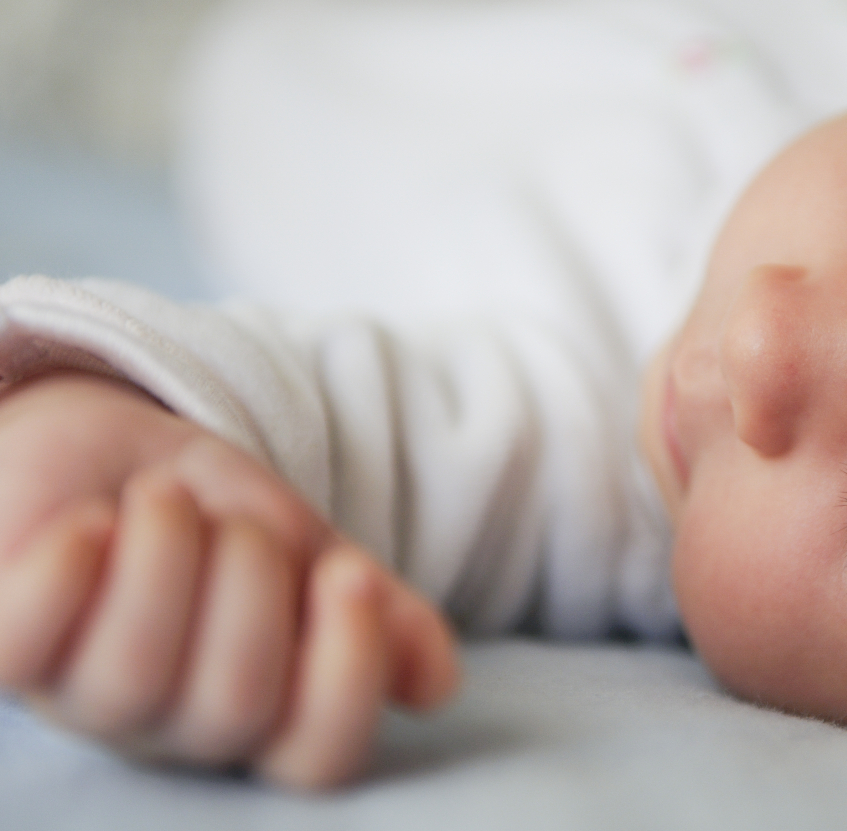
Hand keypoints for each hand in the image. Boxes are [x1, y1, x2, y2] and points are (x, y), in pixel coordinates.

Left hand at [0, 373, 457, 787]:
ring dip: (166, 558)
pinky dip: (67, 572)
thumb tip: (438, 683)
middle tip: (238, 522)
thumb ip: (377, 610)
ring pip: (133, 674)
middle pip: (234, 707)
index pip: (320, 754)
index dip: (348, 676)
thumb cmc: (218, 519)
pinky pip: (23, 645)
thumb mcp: (310, 552)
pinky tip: (91, 525)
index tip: (352, 577)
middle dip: (253, 585)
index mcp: (263, 706)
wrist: (113, 457)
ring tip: (163, 500)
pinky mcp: (7, 648)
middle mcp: (174, 723)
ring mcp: (82, 694)